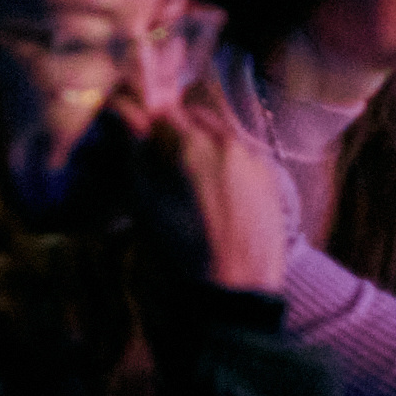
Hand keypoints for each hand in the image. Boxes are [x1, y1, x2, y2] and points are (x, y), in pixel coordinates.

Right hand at [149, 79, 287, 293]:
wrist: (238, 287)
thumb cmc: (181, 247)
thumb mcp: (145, 200)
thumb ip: (135, 150)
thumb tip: (124, 111)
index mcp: (193, 141)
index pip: (163, 108)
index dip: (147, 121)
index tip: (139, 137)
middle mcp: (228, 140)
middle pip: (195, 115)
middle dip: (177, 128)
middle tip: (163, 158)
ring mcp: (254, 158)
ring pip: (221, 133)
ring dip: (202, 143)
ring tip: (192, 179)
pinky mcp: (271, 178)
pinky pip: (242, 154)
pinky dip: (225, 161)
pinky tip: (216, 193)